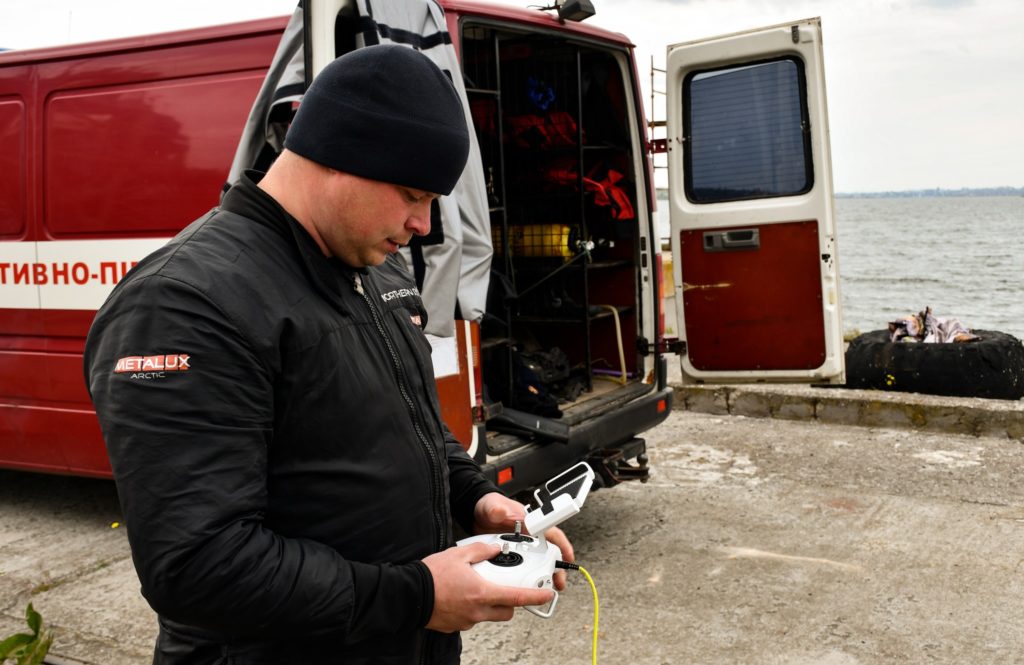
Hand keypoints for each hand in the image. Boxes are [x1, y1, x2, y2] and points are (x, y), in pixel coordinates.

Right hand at [422, 542, 554, 632]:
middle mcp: (478, 611)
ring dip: (490, 605)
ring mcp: (467, 621)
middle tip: (506, 588)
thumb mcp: (458, 554)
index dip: (535, 597)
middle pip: (507, 612)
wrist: (409, 595)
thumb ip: (481, 551)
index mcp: (483, 593)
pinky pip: (472, 618)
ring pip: (489, 615)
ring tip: (476, 588)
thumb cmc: (431, 576)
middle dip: (511, 602)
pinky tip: (461, 596)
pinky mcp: (456, 626)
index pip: (517, 598)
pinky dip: (472, 608)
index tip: (546, 595)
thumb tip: (495, 548)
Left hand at [471, 492, 575, 590]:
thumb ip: (497, 509)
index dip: (562, 545)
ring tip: (547, 587)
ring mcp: (521, 545)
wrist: (476, 513)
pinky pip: (523, 566)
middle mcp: (528, 535)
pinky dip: (527, 575)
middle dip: (557, 567)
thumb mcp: (492, 507)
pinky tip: (526, 585)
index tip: (569, 556)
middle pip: (549, 551)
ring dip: (544, 574)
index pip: (551, 532)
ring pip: (537, 561)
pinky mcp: (512, 553)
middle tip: (559, 581)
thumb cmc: (489, 506)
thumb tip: (500, 511)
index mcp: (529, 522)